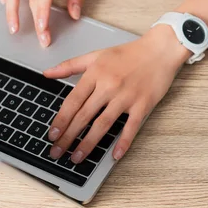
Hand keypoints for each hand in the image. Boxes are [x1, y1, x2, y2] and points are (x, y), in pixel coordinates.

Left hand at [43, 25, 190, 162]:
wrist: (160, 50)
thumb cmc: (130, 53)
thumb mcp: (97, 55)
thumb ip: (70, 65)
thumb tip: (47, 73)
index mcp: (96, 74)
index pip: (73, 101)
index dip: (61, 120)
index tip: (52, 134)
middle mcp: (109, 86)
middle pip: (84, 116)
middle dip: (68, 137)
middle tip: (57, 152)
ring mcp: (126, 97)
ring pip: (103, 124)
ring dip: (88, 144)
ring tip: (77, 158)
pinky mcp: (143, 105)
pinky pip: (131, 127)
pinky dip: (123, 142)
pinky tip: (115, 155)